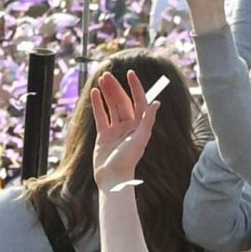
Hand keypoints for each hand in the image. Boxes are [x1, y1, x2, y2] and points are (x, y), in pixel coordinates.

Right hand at [87, 69, 155, 188]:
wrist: (112, 177)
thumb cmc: (127, 161)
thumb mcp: (140, 140)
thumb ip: (147, 121)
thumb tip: (156, 103)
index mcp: (139, 125)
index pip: (139, 101)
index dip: (135, 87)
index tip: (130, 74)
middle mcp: (128, 125)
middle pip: (122, 101)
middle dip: (116, 87)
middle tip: (107, 74)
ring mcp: (115, 130)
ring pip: (111, 106)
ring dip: (107, 93)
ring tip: (101, 80)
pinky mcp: (104, 135)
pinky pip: (101, 116)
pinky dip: (97, 105)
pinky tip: (95, 94)